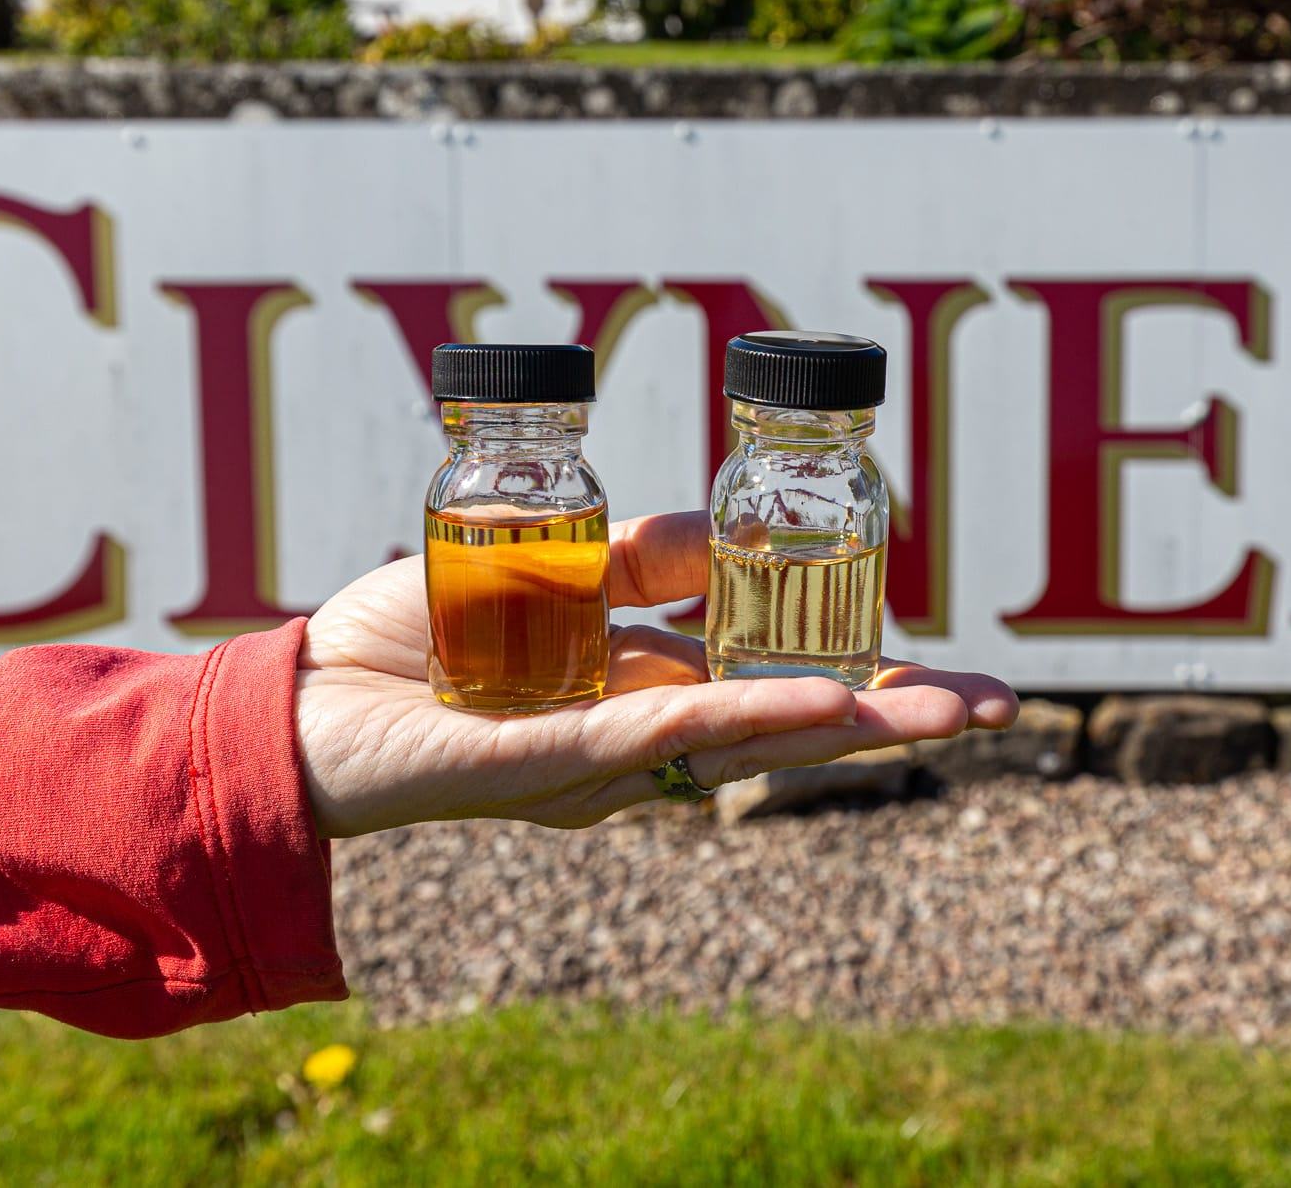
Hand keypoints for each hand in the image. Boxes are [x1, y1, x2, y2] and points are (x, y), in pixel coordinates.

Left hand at [294, 511, 1016, 836]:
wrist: (294, 703)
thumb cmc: (413, 644)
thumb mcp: (547, 567)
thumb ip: (643, 554)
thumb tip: (734, 529)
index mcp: (644, 698)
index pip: (774, 694)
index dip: (868, 687)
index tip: (957, 683)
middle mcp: (636, 743)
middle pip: (785, 730)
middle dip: (892, 720)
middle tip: (996, 709)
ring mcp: (599, 760)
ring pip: (745, 739)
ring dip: (848, 722)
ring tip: (944, 712)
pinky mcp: (545, 759)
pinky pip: (657, 737)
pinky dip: (742, 718)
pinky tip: (816, 704)